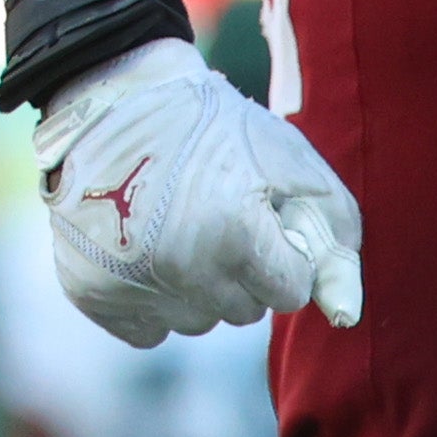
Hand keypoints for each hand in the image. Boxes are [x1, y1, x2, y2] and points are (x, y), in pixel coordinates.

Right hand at [33, 39, 362, 345]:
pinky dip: (156, 301)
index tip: (265, 221)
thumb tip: (345, 316)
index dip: (285, 256)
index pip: (290, 293)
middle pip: (245, 312)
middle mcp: (181, 268)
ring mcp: (131, 284)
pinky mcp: (91, 293)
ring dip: (201, 288)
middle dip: (245, 272)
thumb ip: (335, 239)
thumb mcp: (294, 166)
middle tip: (221, 217)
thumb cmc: (218, 131)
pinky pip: (150, 331)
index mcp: (236, 234)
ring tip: (184, 230)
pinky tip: (150, 253)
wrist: (117, 105)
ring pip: (198, 322)